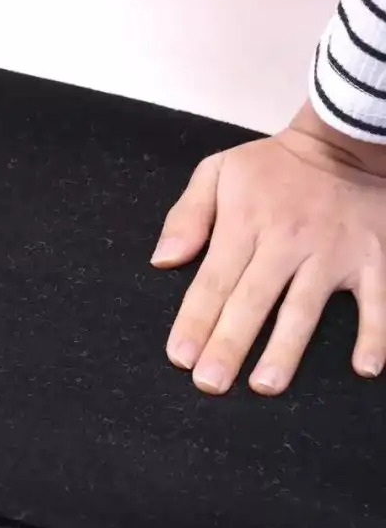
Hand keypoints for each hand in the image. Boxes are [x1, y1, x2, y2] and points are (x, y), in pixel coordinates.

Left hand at [152, 103, 385, 395]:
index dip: (195, 321)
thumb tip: (163, 260)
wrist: (344, 142)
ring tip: (266, 386)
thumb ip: (187, 216)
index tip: (180, 358)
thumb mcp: (217, 172)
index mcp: (245, 223)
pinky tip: (364, 367)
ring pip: (305, 307)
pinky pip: (376, 301)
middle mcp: (286, 241)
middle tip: (210, 384)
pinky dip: (374, 333)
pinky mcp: (372, 257)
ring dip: (286, 349)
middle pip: (252, 301)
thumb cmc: (272, 165)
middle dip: (229, 344)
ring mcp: (331, 252)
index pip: (213, 281)